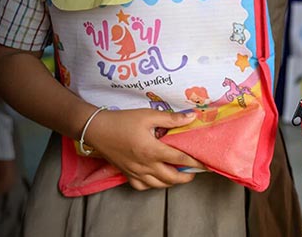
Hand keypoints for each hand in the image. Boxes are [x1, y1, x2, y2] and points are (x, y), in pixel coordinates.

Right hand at [84, 108, 202, 190]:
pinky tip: (156, 178)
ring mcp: (135, 172)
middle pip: (171, 177)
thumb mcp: (148, 115)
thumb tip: (192, 117)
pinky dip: (152, 185)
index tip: (205, 164)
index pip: (180, 159)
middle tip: (194, 172)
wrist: (96, 130)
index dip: (195, 162)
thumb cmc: (122, 121)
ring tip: (179, 175)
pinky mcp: (127, 174)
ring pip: (158, 184)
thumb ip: (171, 119)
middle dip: (186, 177)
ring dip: (171, 182)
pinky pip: (142, 186)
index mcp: (153, 151)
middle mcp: (146, 165)